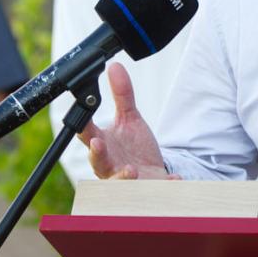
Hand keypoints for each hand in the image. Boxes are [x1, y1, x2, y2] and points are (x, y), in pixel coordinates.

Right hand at [81, 63, 167, 179]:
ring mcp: (125, 181)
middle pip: (98, 162)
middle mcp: (109, 165)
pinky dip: (163, 185)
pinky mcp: (146, 190)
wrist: (151, 174)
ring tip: (131, 170)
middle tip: (99, 145)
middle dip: (97, 155)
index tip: (85, 120)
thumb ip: (122, 95)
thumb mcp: (130, 119)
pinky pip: (153, 190)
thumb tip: (115, 66)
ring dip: (123, 177)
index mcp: (103, 145)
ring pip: (118, 183)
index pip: (87, 135)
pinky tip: (173, 179)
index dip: (84, 128)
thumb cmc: (133, 148)